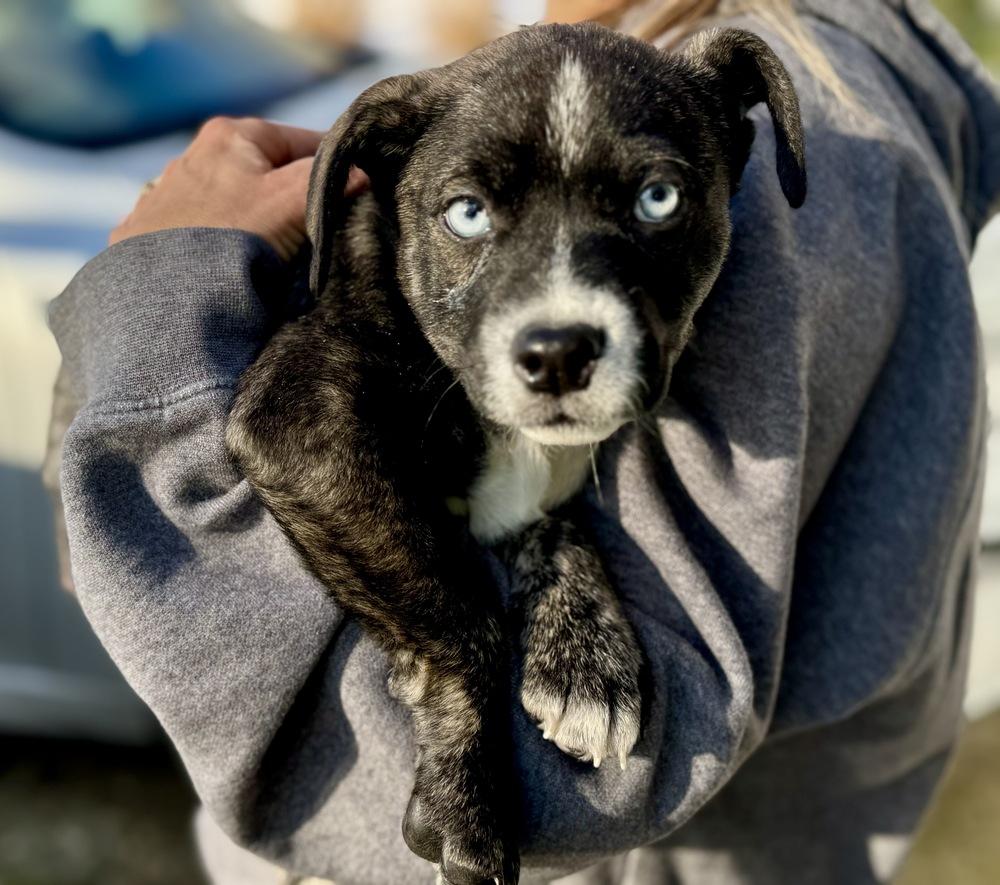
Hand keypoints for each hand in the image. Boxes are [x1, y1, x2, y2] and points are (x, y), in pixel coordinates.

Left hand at [110, 117, 366, 260]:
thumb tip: (359, 174)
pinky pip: (206, 231)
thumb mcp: (290, 201)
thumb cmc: (232, 238)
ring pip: (238, 204)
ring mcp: (169, 195)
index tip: (355, 197)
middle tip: (317, 234)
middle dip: (294, 199)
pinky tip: (234, 266)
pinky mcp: (152, 235)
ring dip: (260, 224)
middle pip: (268, 174)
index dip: (335, 169)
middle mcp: (194, 155)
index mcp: (231, 134)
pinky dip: (226, 244)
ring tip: (276, 257)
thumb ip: (326, 181)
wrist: (165, 296)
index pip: (303, 142)